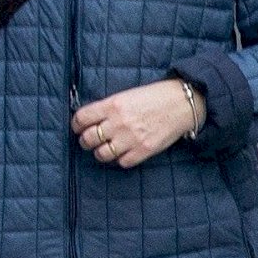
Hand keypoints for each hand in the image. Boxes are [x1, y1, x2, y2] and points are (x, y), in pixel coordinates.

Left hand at [73, 79, 203, 168]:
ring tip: (103, 149)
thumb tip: (91, 119)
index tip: (77, 127)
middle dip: (85, 141)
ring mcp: (131, 138)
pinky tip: (122, 153)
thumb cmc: (153, 97)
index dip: (76, 124)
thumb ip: (108, 107)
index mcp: (111, 105)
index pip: (81, 118)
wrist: (181, 104)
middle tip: (88, 140)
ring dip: (100, 152)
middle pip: (88, 138)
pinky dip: (120, 159)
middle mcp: (118, 122)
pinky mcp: (144, 150)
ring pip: (102, 154)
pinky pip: (122, 162)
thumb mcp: (125, 95)